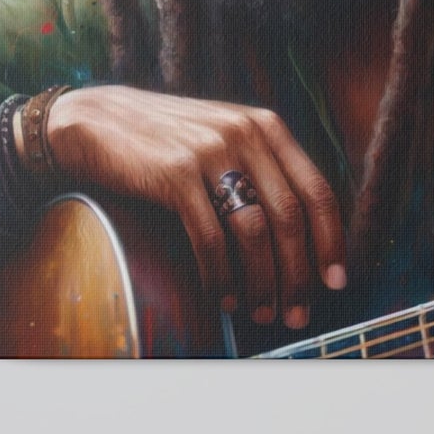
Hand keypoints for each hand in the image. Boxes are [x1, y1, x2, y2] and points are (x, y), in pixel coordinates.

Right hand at [42, 86, 347, 329]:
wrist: (98, 120)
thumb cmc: (167, 139)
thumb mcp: (225, 135)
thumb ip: (262, 167)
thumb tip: (300, 237)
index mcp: (267, 128)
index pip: (318, 191)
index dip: (331, 242)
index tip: (335, 281)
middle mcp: (246, 135)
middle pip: (290, 218)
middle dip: (298, 275)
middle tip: (297, 313)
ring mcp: (210, 153)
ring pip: (254, 233)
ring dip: (262, 282)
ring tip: (260, 312)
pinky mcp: (175, 174)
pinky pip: (209, 238)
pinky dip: (220, 275)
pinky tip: (223, 296)